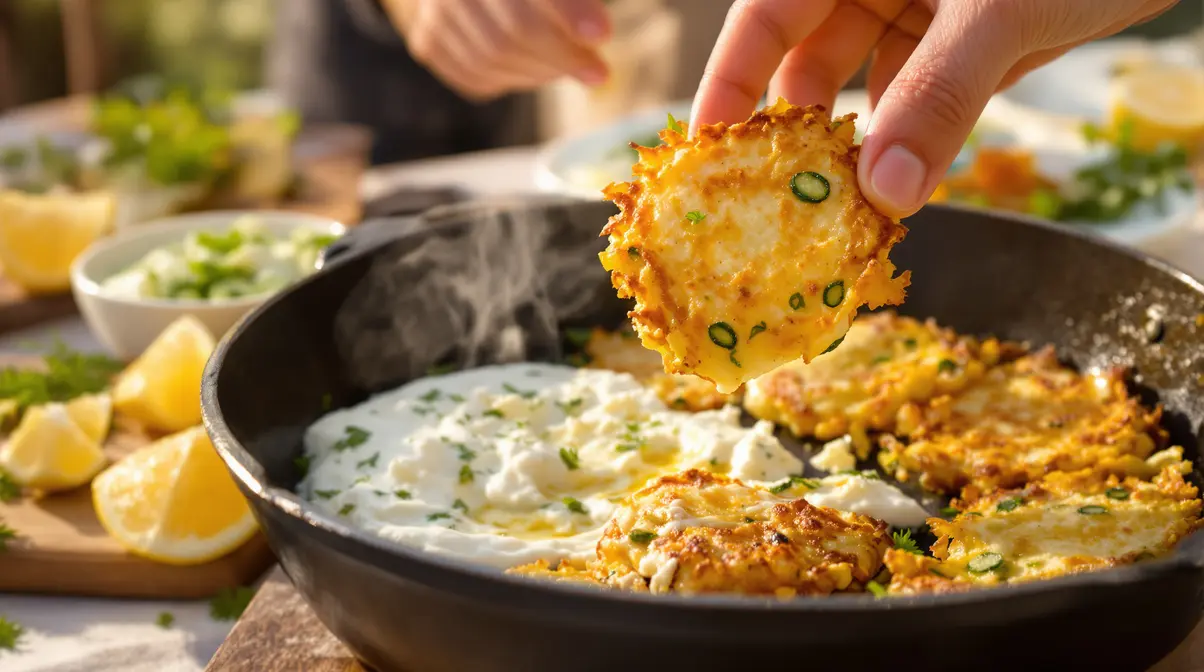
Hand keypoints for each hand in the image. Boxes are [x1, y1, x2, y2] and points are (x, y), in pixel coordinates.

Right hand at [382, 0, 610, 100]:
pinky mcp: (428, 43)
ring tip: (566, 65)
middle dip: (562, 58)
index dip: (569, 12)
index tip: (603, 35)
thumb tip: (595, 36)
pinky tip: (531, 68)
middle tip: (598, 71)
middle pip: (510, 33)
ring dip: (540, 73)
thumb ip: (572, 4)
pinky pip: (476, 79)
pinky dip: (512, 80)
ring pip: (492, 61)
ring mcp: (434, 13)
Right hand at [690, 0, 1176, 217]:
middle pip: (808, 58)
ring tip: (840, 213)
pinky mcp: (968, 44)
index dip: (730, 80)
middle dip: (796, 129)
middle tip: (774, 202)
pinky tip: (904, 190)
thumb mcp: (996, 10)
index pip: (767, 13)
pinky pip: (922, 102)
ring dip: (859, 149)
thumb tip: (887, 194)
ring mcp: (924, 11)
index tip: (706, 150)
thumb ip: (937, 96)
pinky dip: (914, 146)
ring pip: (867, 89)